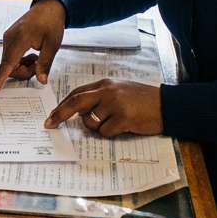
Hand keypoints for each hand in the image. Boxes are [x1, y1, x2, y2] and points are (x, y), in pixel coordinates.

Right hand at [0, 0, 66, 90]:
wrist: (48, 8)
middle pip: (9, 66)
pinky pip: (11, 56)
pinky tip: (32, 53)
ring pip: (10, 62)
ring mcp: (8, 38)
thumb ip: (45, 64)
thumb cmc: (51, 23)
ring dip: (23, 66)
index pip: (8, 63)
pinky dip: (20, 60)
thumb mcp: (52, 45)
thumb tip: (41, 81)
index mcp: (19, 40)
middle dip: (24, 71)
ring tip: (37, 57)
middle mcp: (9, 39)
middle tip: (39, 65)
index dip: (0, 77)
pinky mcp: (9, 38)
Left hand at [44, 79, 163, 136]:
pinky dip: (111, 133)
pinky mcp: (122, 118)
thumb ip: (100, 98)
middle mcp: (107, 91)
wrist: (167, 105)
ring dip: (98, 127)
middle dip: (59, 114)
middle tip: (49, 124)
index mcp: (104, 84)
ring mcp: (114, 104)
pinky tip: (124, 126)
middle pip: (75, 103)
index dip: (62, 105)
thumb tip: (79, 112)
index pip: (76, 93)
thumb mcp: (119, 91)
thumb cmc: (143, 100)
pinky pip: (104, 132)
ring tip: (116, 121)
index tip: (51, 115)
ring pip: (90, 122)